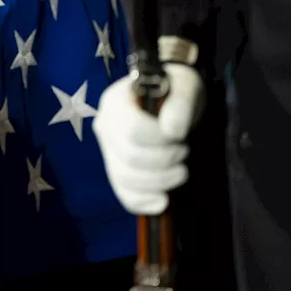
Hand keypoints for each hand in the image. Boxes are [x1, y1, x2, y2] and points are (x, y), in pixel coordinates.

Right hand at [92, 63, 204, 214]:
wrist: (170, 101)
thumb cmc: (175, 91)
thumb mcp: (185, 88)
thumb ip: (180, 105)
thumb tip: (172, 131)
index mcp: (115, 101)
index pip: (132, 129)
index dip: (160, 139)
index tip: (179, 134)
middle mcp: (105, 126)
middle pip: (129, 157)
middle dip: (164, 161)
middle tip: (184, 151)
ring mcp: (108, 151)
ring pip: (125, 179)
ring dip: (160, 182)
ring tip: (180, 171)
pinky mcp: (116, 171)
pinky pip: (124, 195)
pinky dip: (144, 202)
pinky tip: (163, 201)